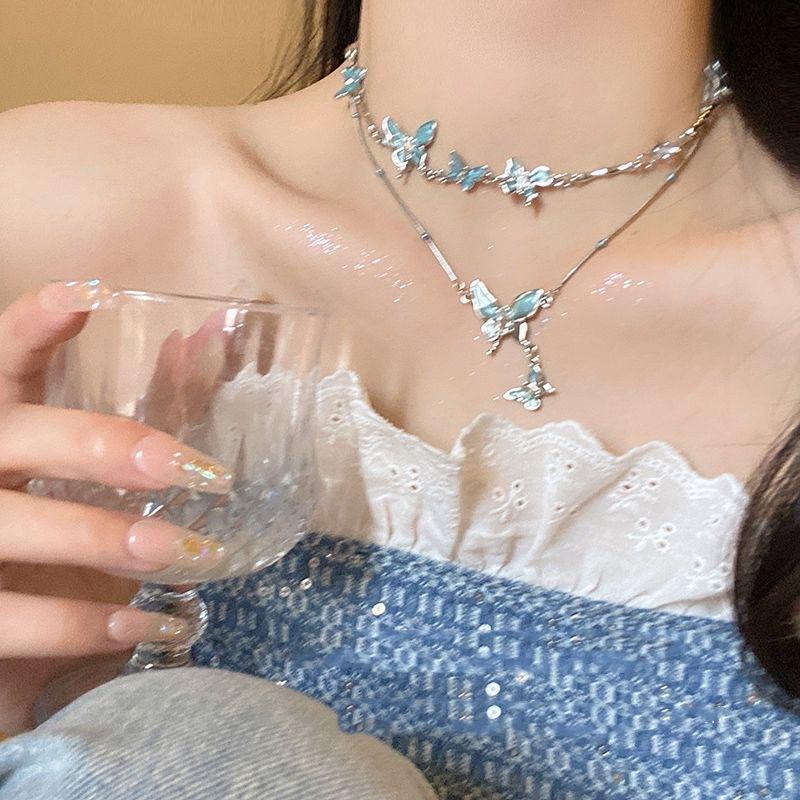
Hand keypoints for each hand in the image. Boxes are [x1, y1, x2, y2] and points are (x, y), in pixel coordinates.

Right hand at [0, 281, 231, 731]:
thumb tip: (210, 338)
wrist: (15, 643)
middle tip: (199, 471)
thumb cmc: (59, 547)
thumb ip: (150, 408)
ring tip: (185, 554)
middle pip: (20, 435)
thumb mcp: (99, 481)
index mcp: (0, 429)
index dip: (34, 325)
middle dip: (105, 447)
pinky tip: (153, 625)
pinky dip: (88, 625)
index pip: (2, 361)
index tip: (89, 294)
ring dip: (105, 539)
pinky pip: (17, 621)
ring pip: (15, 524)